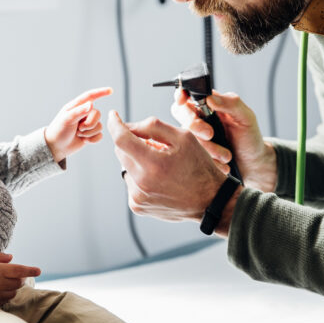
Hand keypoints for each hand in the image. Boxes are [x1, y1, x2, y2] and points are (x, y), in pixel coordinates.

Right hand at [0, 252, 41, 305]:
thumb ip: (0, 257)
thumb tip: (12, 258)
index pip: (20, 270)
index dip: (31, 270)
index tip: (39, 270)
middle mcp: (0, 283)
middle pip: (19, 282)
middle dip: (21, 278)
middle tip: (16, 274)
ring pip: (13, 292)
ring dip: (14, 287)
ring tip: (6, 282)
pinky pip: (5, 300)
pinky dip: (7, 295)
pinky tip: (0, 290)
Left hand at [44, 87, 112, 162]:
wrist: (56, 147)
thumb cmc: (59, 131)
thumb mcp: (67, 119)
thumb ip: (79, 111)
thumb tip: (91, 104)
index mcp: (77, 106)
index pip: (90, 96)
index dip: (101, 92)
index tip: (110, 90)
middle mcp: (84, 114)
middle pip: (98, 114)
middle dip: (90, 124)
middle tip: (79, 129)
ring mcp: (88, 124)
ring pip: (99, 126)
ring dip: (89, 133)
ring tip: (78, 134)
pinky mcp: (91, 134)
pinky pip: (100, 135)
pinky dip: (93, 139)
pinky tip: (84, 140)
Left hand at [108, 110, 229, 222]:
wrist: (209, 201)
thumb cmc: (199, 168)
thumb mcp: (183, 137)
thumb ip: (153, 126)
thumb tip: (128, 125)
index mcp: (154, 164)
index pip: (121, 139)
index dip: (115, 124)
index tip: (113, 116)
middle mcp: (142, 183)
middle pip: (121, 151)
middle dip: (132, 142)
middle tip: (154, 144)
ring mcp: (138, 197)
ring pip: (125, 166)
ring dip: (137, 160)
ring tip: (161, 165)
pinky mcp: (137, 206)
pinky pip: (130, 182)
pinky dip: (140, 176)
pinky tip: (159, 179)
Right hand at [170, 88, 276, 191]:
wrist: (250, 161)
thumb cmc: (249, 136)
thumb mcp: (246, 117)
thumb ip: (232, 103)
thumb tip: (210, 98)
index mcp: (210, 102)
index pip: (189, 92)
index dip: (181, 94)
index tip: (183, 101)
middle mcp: (199, 115)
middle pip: (181, 112)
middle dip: (194, 124)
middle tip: (210, 134)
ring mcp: (194, 133)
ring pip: (185, 135)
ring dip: (205, 147)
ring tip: (225, 155)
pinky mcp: (193, 149)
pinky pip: (190, 151)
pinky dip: (206, 158)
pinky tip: (220, 162)